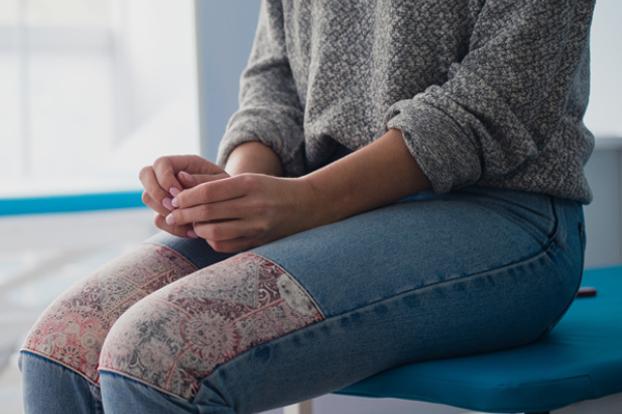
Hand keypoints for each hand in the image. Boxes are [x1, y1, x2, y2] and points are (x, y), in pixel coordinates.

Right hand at [138, 155, 228, 237]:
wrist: (233, 206)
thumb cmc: (229, 190)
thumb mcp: (222, 183)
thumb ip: (203, 180)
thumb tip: (181, 177)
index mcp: (183, 163)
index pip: (161, 163)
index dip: (165, 178)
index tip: (178, 193)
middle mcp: (169, 176)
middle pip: (145, 174)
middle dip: (156, 193)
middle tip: (174, 207)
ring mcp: (165, 194)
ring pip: (147, 198)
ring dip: (164, 211)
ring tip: (187, 221)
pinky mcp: (167, 212)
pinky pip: (158, 220)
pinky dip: (173, 228)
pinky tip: (192, 232)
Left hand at [165, 173, 319, 252]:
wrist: (305, 205)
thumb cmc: (270, 189)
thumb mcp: (247, 179)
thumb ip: (215, 183)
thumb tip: (180, 180)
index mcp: (249, 184)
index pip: (209, 191)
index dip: (186, 197)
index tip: (174, 200)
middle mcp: (254, 206)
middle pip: (209, 212)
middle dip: (184, 214)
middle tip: (170, 216)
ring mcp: (257, 226)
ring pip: (215, 232)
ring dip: (196, 229)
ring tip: (189, 225)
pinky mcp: (259, 242)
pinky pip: (226, 245)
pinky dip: (211, 241)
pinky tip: (207, 235)